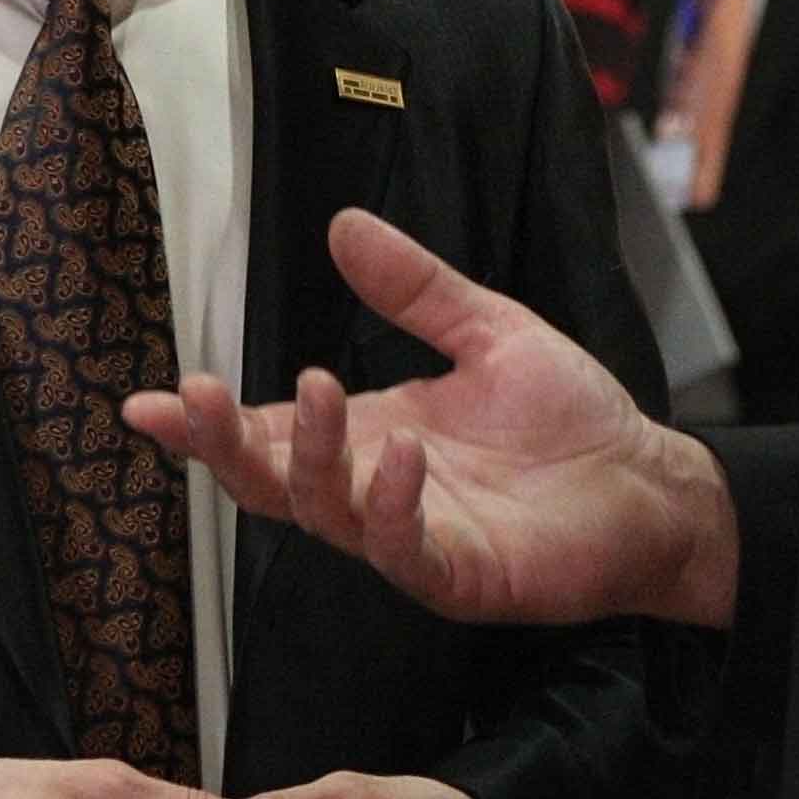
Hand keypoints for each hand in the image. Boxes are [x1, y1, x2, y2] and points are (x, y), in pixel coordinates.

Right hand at [123, 209, 739, 629]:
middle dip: (225, 444)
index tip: (149, 401)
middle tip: (195, 393)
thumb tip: (342, 224)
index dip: (210, 422)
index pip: (270, 434)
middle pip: (272, 483)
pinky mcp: (460, 575)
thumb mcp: (486, 330)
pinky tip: (400, 453)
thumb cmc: (569, 419)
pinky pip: (408, 550)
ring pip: (328, 515)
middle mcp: (375, 492)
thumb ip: (413, 288)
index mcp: (369, 437)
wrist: (649, 482)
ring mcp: (413, 539)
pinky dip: (393, 504)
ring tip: (317, 388)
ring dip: (311, 456)